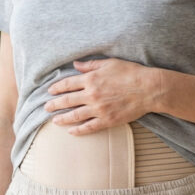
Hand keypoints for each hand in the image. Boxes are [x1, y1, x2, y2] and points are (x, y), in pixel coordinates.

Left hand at [44, 58, 160, 134]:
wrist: (149, 89)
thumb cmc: (131, 73)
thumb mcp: (109, 63)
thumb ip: (91, 65)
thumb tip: (76, 64)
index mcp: (91, 79)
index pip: (67, 84)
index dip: (57, 88)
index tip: (50, 91)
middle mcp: (91, 95)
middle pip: (67, 101)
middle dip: (54, 104)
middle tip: (46, 107)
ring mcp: (98, 109)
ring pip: (74, 115)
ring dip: (62, 118)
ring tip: (54, 120)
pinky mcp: (107, 120)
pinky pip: (89, 127)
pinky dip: (78, 130)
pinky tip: (71, 131)